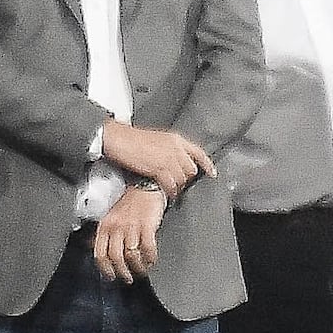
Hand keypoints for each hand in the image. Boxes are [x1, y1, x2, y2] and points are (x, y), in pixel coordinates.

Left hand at [90, 184, 165, 283]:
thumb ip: (103, 233)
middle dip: (123, 272)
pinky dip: (150, 257)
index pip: (100, 253)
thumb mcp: (111, 217)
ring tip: (142, 270)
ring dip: (137, 267)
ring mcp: (132, 226)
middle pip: (116, 257)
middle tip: (128, 278)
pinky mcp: (147, 225)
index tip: (111, 277)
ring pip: (131, 254)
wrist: (146, 186)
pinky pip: (148, 247)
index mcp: (105, 225)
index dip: (105, 269)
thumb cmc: (129, 202)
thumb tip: (92, 247)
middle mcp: (117, 226)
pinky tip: (151, 259)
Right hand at [93, 119, 211, 190]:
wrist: (119, 139)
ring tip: (171, 190)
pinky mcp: (159, 169)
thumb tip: (174, 160)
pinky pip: (171, 184)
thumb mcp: (157, 139)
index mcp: (176, 139)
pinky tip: (167, 193)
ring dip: (178, 186)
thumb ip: (169, 148)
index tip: (213, 173)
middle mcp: (175, 148)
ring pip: (182, 179)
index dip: (207, 164)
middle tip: (179, 184)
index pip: (198, 152)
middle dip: (187, 178)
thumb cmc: (133, 139)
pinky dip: (170, 191)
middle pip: (191, 169)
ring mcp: (168, 159)